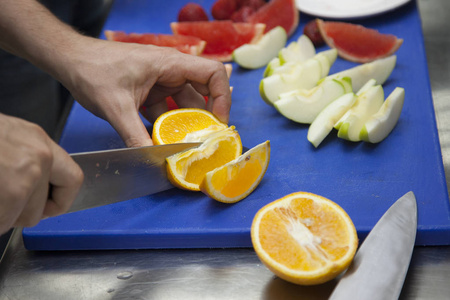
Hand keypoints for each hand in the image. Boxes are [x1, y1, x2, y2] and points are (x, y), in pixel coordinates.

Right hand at [0, 114, 83, 233]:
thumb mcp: (7, 136)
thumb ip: (27, 159)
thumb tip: (37, 188)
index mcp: (39, 141)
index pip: (73, 179)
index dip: (60, 200)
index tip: (46, 207)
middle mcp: (40, 156)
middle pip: (42, 208)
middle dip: (20, 214)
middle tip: (2, 204)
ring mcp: (25, 174)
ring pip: (20, 218)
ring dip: (2, 215)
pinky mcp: (11, 191)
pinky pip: (3, 221)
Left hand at [62, 39, 231, 146]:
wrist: (69, 61)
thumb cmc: (92, 70)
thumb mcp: (116, 107)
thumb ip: (136, 136)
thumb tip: (151, 161)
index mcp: (169, 64)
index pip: (213, 73)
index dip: (223, 97)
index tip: (218, 122)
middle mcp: (169, 70)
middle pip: (202, 93)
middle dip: (205, 117)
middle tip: (204, 141)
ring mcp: (159, 81)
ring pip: (183, 104)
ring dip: (184, 124)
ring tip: (184, 147)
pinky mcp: (148, 91)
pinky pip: (166, 109)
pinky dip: (166, 126)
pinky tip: (162, 143)